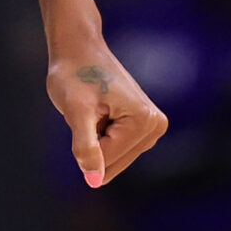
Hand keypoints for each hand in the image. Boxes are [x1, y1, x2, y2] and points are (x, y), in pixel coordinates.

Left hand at [45, 41, 169, 187]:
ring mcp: (152, 128)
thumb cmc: (74, 73)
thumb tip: (94, 181)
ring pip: (113, 158)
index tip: (85, 110)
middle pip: (114, 162)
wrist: (78, 48)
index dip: (84, 141)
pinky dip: (99, 136)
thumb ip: (86, 146)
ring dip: (95, 140)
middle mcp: (156, 126)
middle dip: (92, 143)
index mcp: (145, 121)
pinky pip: (115, 149)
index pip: (107, 159)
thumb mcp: (75, 110)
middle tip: (89, 110)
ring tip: (94, 110)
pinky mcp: (143, 128)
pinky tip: (98, 112)